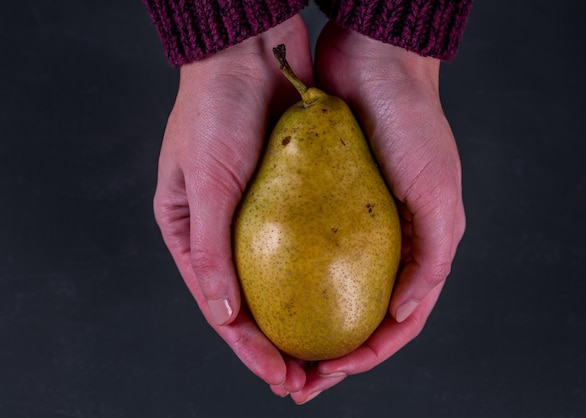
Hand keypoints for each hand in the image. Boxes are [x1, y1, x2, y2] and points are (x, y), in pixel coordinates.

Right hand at [153, 15, 314, 390]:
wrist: (251, 51)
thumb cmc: (216, 108)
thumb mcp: (205, 180)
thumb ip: (211, 249)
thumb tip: (223, 316)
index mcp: (189, 232)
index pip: (220, 305)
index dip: (250, 348)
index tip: (281, 378)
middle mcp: (223, 231)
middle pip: (252, 302)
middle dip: (277, 346)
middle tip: (307, 383)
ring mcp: (257, 216)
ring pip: (280, 282)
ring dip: (301, 320)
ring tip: (327, 359)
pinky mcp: (288, 198)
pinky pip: (303, 248)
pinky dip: (317, 278)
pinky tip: (339, 301)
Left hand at [288, 22, 465, 402]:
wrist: (371, 62)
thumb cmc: (411, 121)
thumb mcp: (435, 188)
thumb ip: (432, 255)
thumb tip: (405, 313)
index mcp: (421, 244)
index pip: (399, 318)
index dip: (370, 352)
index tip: (333, 370)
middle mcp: (386, 242)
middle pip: (358, 312)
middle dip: (333, 352)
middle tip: (300, 380)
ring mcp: (352, 224)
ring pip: (328, 291)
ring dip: (307, 326)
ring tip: (278, 354)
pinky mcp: (320, 203)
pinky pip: (303, 252)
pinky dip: (290, 282)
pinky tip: (268, 299)